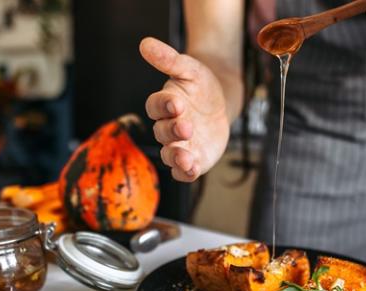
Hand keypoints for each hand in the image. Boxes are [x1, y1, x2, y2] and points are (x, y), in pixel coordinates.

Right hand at [139, 37, 229, 181]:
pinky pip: (184, 171)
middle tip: (186, 126)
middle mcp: (167, 127)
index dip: (163, 105)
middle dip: (173, 131)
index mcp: (164, 104)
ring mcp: (179, 145)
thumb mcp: (190, 68)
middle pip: (162, 133)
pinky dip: (186, 173)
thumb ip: (168, 59)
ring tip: (186, 158)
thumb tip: (145, 43)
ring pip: (170, 155)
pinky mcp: (193, 159)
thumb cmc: (200, 84)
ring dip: (177, 157)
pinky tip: (193, 170)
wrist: (220, 100)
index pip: (155, 106)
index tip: (176, 103)